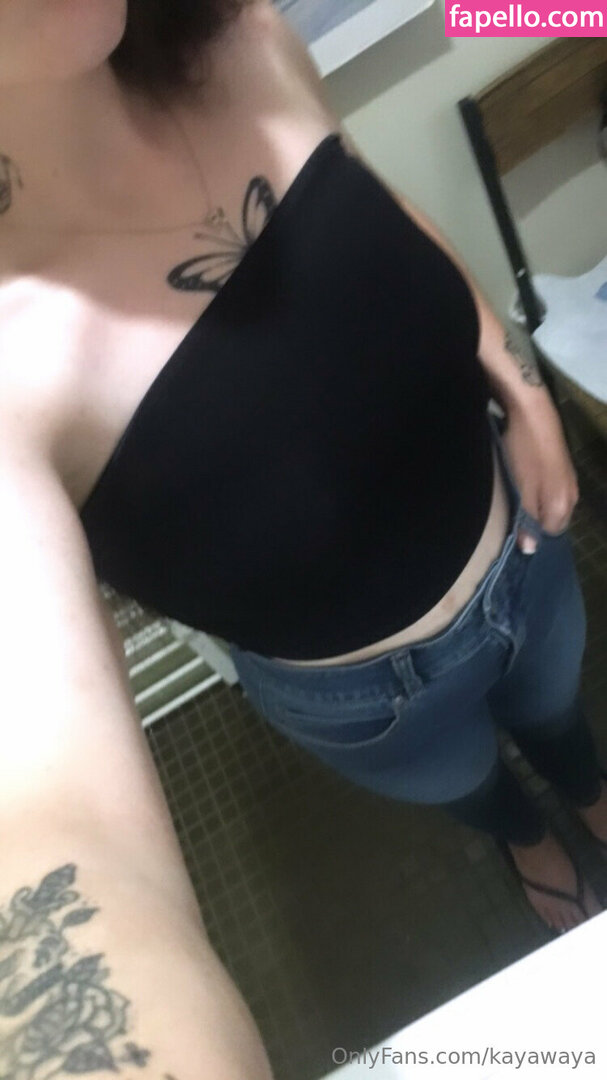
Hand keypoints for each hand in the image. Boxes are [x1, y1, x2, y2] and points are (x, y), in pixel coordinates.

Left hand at [501, 395, 578, 554]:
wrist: (532, 412)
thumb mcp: (522, 492)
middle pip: (554, 519)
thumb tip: (530, 549)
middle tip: (513, 511)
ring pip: (552, 503)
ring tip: (517, 496)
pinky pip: (552, 489)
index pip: (549, 534)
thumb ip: (527, 521)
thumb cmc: (524, 454)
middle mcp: (572, 495)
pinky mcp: (562, 465)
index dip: (531, 533)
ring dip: (536, 504)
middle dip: (535, 519)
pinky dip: (539, 490)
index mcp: (563, 505)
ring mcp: (569, 478)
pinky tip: (525, 481)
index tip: (514, 527)